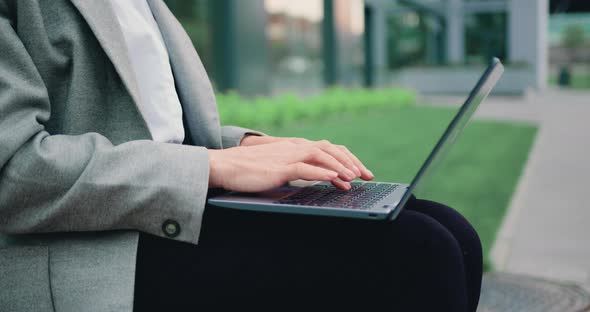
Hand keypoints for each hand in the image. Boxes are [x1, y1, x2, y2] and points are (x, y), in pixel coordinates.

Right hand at [207, 137, 373, 191]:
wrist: (224, 166)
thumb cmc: (247, 170)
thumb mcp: (276, 167)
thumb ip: (294, 169)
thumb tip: (312, 177)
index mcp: (294, 147)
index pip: (327, 148)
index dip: (346, 158)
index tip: (359, 172)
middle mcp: (294, 147)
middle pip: (330, 149)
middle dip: (351, 162)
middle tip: (366, 176)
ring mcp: (287, 156)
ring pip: (322, 156)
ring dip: (341, 166)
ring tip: (354, 178)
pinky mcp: (280, 167)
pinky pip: (306, 168)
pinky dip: (322, 172)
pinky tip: (334, 178)